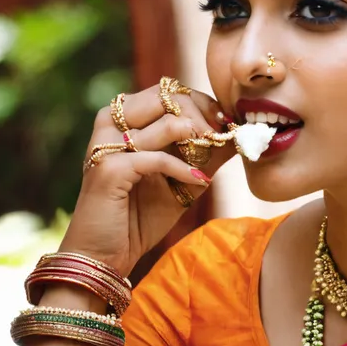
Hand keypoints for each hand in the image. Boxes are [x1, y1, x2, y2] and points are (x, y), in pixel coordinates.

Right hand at [58, 83, 235, 276]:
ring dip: (198, 140)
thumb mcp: (183, 180)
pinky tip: (199, 181)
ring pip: (167, 121)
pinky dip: (184, 169)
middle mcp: (111, 124)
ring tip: (208, 160)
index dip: (203, 103)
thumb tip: (239, 133)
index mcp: (124, 119)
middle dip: (203, 115)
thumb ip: (206, 154)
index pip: (170, 90)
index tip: (225, 123)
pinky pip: (158, 158)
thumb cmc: (141, 215)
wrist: (107, 254)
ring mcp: (107, 144)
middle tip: (219, 138)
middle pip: (168, 96)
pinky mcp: (109, 168)